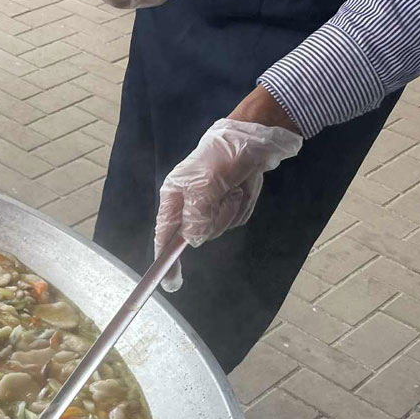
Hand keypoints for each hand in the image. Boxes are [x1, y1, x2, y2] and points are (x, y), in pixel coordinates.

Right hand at [154, 114, 301, 290]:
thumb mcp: (205, 184)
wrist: (255, 137)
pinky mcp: (228, 205)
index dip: (165, 260)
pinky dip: (244, 206)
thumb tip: (192, 240)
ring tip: (235, 188)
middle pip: (197, 235)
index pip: (164, 236)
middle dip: (215, 220)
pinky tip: (243, 188)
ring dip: (232, 210)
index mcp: (174, 198)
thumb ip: (195, 215)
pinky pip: (236, 219)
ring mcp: (209, 206)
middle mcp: (188, 205)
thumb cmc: (223, 155)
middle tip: (225, 197)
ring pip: (219, 228)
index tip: (170, 281)